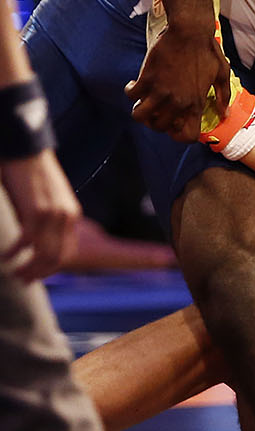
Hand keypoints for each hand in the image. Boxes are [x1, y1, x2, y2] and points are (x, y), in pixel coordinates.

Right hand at [1, 151, 80, 280]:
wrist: (27, 149)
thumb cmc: (31, 173)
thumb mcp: (46, 199)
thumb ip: (45, 218)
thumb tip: (33, 238)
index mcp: (72, 215)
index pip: (66, 251)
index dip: (51, 267)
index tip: (36, 275)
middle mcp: (67, 218)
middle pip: (57, 258)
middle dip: (40, 273)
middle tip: (23, 280)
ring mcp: (54, 216)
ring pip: (44, 255)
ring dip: (28, 268)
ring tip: (15, 275)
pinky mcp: (37, 212)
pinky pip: (28, 242)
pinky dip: (15, 253)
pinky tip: (5, 258)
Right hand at [124, 25, 230, 140]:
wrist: (189, 32)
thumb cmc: (207, 51)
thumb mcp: (222, 74)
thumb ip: (224, 96)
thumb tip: (225, 114)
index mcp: (196, 103)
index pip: (187, 136)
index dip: (179, 135)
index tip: (174, 124)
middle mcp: (178, 102)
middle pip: (159, 128)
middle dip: (155, 121)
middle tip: (155, 109)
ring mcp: (161, 91)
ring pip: (140, 116)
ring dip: (139, 110)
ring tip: (142, 99)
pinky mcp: (147, 78)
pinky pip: (131, 95)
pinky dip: (130, 91)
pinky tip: (134, 83)